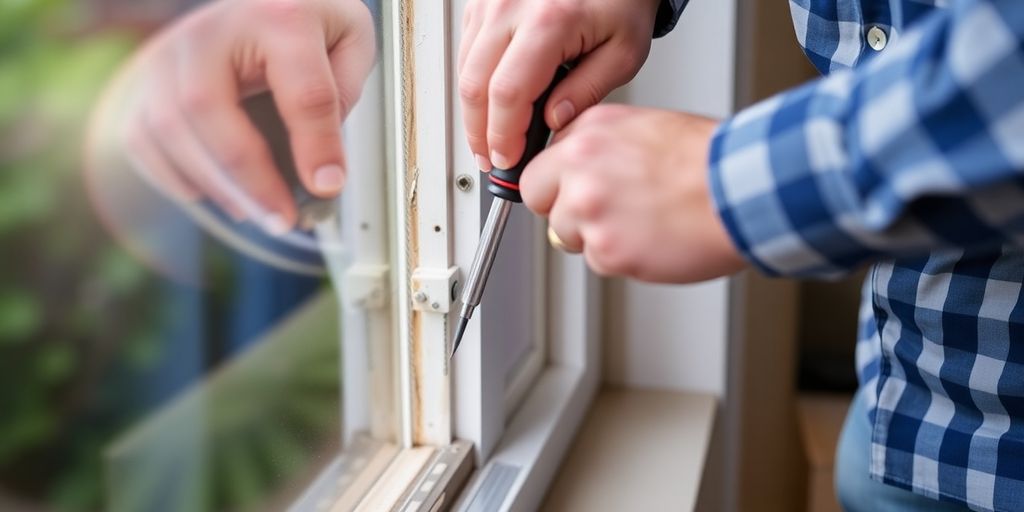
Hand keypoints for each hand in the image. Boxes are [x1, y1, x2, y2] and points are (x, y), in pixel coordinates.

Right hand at [90, 0, 374, 233]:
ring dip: (216, 185)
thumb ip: (342, 94)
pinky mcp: (143, 80)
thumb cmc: (305, 22)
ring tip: (258, 214)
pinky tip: (217, 196)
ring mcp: (167, 54)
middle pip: (207, 107)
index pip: (299, 89)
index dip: (316, 145)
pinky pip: (141, 138)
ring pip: (168, 128)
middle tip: (282, 219)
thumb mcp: (349, 40)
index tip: (328, 186)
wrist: (257, 0)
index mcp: (278, 15)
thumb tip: (322, 167)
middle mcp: (209, 30)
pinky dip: (175, 177)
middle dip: (249, 177)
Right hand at [458, 0, 660, 171]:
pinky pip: (466, 52)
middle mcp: (511, 6)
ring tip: (489, 137)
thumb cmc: (621, 2)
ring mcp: (491, 1)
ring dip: (473, 112)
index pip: (508, 93)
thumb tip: (554, 122)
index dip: (503, 135)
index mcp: (549, 20)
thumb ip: (587, 92)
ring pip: (464, 71)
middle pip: (475, 86)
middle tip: (492, 158)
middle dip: (480, 133)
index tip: (508, 157)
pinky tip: (490, 103)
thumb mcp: (623, 53)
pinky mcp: (482, 3)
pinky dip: (474, 84)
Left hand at [521, 105, 746, 282]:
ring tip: (641, 225)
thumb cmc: (709, 161)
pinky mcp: (606, 249)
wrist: (741, 189)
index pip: (543, 161)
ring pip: (565, 236)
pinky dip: (624, 259)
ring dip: (596, 238)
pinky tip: (653, 240)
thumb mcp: (645, 128)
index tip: (572, 192)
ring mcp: (590, 209)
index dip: (560, 182)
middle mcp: (581, 165)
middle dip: (560, 211)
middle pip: (537, 198)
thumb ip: (602, 148)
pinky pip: (598, 263)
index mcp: (590, 130)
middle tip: (597, 215)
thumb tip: (579, 172)